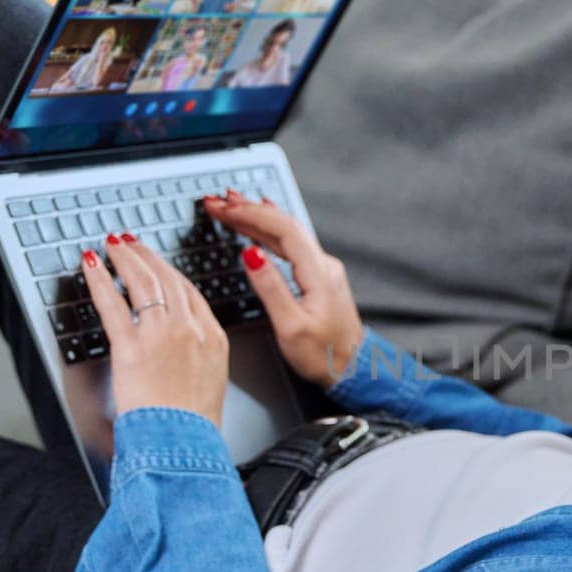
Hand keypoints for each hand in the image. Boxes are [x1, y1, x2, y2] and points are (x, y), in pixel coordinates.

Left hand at [82, 232, 229, 427]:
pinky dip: (100, 279)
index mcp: (213, 337)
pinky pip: (112, 302)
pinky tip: (91, 265)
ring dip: (124, 257)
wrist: (184, 441)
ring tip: (112, 245)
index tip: (157, 263)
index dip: (169, 271)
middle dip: (146, 255)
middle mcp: (190, 328)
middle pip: (167, 278)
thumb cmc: (195, 422)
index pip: (190, 292)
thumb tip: (185, 350)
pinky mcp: (132, 346)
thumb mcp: (211, 382)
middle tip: (130, 242)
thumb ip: (199, 356)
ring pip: (143, 281)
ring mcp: (161, 334)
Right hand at [202, 189, 362, 387]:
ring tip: (231, 205)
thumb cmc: (324, 355)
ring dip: (257, 217)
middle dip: (248, 209)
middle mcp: (323, 265)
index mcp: (318, 273)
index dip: (250, 214)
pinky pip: (291, 244)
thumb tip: (251, 255)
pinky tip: (262, 223)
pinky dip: (269, 231)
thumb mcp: (291, 326)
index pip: (282, 229)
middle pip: (283, 225)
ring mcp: (322, 269)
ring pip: (287, 233)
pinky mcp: (318, 278)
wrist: (353, 369)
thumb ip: (270, 288)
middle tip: (217, 201)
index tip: (223, 208)